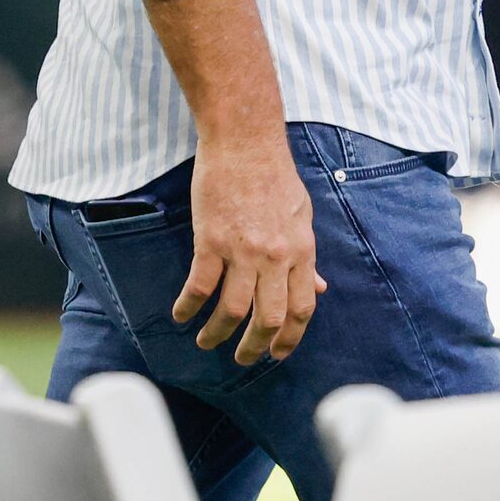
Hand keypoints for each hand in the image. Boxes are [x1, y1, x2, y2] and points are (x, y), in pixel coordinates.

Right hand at [174, 133, 325, 365]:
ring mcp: (242, 250)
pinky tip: (181, 314)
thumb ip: (307, 257)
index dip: (289, 338)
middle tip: (241, 359)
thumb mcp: (302, 217)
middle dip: (253, 348)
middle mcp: (275, 257)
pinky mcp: (210, 240)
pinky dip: (188, 306)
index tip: (277, 353)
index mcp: (301, 251)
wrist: (244, 142)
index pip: (301, 309)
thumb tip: (318, 289)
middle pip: (268, 319)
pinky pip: (199, 286)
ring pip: (232, 310)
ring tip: (207, 342)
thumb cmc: (275, 175)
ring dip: (217, 334)